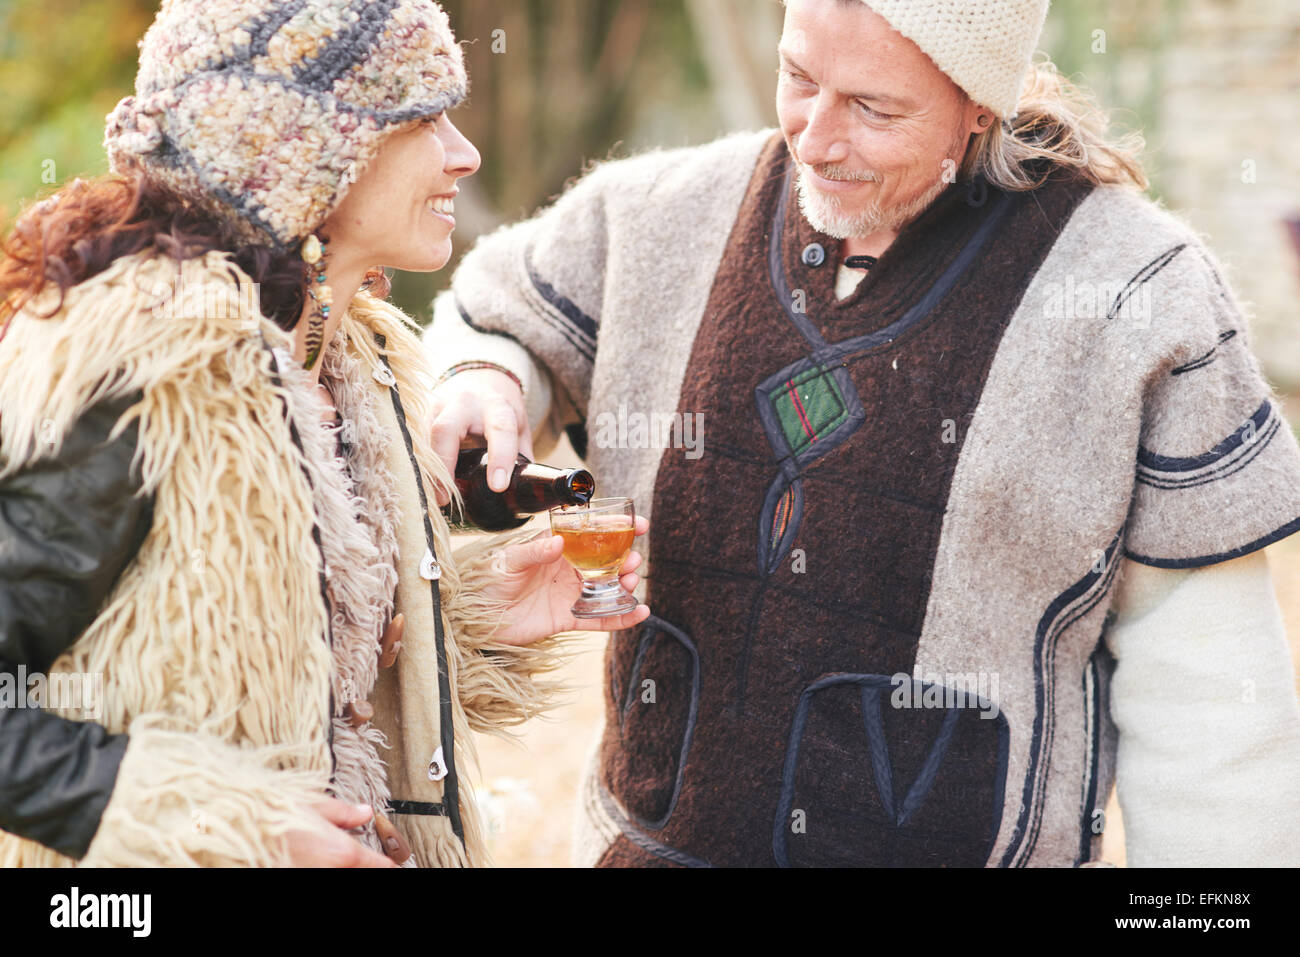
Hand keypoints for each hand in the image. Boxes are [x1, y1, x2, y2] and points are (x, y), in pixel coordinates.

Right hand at [278, 799, 399, 867]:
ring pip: (341, 878)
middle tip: (363, 858)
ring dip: (343, 867)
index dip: (389, 865)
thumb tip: (365, 812)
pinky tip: (318, 860)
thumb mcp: (314, 805)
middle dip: (364, 866)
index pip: (378, 866)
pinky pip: (317, 875)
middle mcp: (330, 873)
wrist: (235, 830)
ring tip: (335, 857)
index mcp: (342, 853)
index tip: (395, 865)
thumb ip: (344, 813)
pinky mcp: (293, 878)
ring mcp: (311, 878)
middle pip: (360, 873)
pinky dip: (324, 868)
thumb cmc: (272, 815)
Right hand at [427, 369, 530, 504]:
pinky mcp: (419, 414)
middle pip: (446, 429)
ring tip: (429, 498)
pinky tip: (418, 484)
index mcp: (496, 406)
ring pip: (423, 436)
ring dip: (425, 469)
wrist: (477, 380)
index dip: (500, 457)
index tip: (498, 487)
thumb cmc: (499, 411)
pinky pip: (412, 440)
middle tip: (445, 498)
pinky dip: (414, 464)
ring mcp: (436, 406)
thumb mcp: (518, 428)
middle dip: (444, 465)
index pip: (500, 429)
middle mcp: (463, 402)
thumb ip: (521, 458)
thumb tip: (523, 494)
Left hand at [478, 516, 650, 644]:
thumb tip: (557, 542)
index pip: (591, 533)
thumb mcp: (508, 560)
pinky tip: (640, 612)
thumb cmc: (488, 579)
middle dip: (626, 557)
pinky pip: (599, 617)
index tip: (638, 524)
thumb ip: (533, 551)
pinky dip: (621, 617)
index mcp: (557, 547)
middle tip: (634, 560)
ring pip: (607, 588)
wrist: (476, 616)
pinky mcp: (568, 618)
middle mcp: (568, 568)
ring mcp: (570, 593)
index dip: (616, 527)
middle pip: (606, 561)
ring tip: (632, 583)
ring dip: (626, 584)